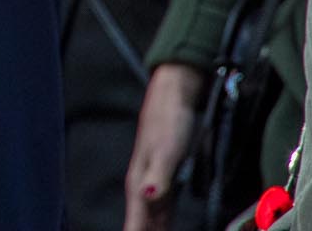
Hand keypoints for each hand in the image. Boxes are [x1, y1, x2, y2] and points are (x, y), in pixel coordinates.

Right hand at [124, 62, 208, 230]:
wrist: (175, 95)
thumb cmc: (169, 120)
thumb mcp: (166, 150)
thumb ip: (157, 176)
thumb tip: (146, 196)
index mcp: (140, 181)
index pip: (135, 221)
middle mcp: (145, 185)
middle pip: (142, 222)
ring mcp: (157, 182)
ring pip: (153, 218)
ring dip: (153, 230)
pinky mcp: (170, 178)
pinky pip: (165, 210)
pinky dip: (163, 223)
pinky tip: (165, 227)